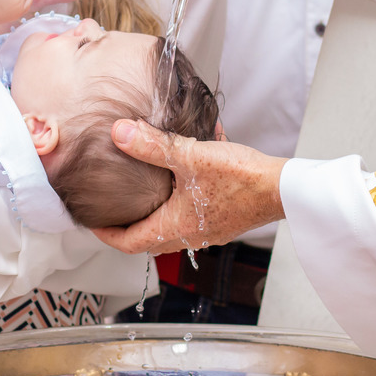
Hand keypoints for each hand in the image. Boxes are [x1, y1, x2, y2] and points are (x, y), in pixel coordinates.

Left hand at [91, 120, 287, 254]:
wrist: (283, 188)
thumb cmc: (242, 179)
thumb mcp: (191, 157)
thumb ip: (153, 145)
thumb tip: (120, 133)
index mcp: (175, 227)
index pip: (129, 242)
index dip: (106, 233)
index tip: (92, 222)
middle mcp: (190, 234)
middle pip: (148, 238)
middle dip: (128, 224)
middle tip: (114, 208)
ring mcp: (209, 228)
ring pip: (170, 225)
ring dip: (155, 209)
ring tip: (144, 187)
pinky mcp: (224, 217)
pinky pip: (192, 212)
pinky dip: (181, 196)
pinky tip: (187, 166)